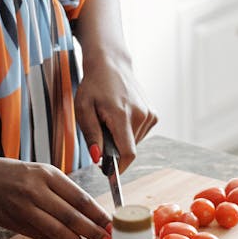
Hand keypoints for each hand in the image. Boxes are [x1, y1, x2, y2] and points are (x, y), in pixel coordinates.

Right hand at [0, 154, 111, 238]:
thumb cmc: (13, 174)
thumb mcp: (40, 172)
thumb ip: (62, 191)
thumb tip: (87, 214)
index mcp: (48, 174)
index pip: (80, 198)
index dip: (99, 214)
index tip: (112, 224)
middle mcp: (37, 189)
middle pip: (72, 216)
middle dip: (94, 231)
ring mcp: (25, 206)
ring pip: (57, 229)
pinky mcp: (15, 221)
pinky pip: (41, 235)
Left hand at [74, 47, 157, 172]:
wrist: (110, 65)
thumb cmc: (94, 85)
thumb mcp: (83, 109)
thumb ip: (92, 135)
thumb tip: (98, 158)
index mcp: (122, 115)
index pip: (128, 153)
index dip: (119, 168)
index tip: (109, 173)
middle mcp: (141, 115)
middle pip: (129, 149)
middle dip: (114, 149)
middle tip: (101, 131)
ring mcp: (150, 114)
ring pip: (135, 143)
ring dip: (121, 139)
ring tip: (110, 120)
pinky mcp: (153, 114)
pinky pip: (140, 134)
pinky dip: (129, 132)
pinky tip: (120, 116)